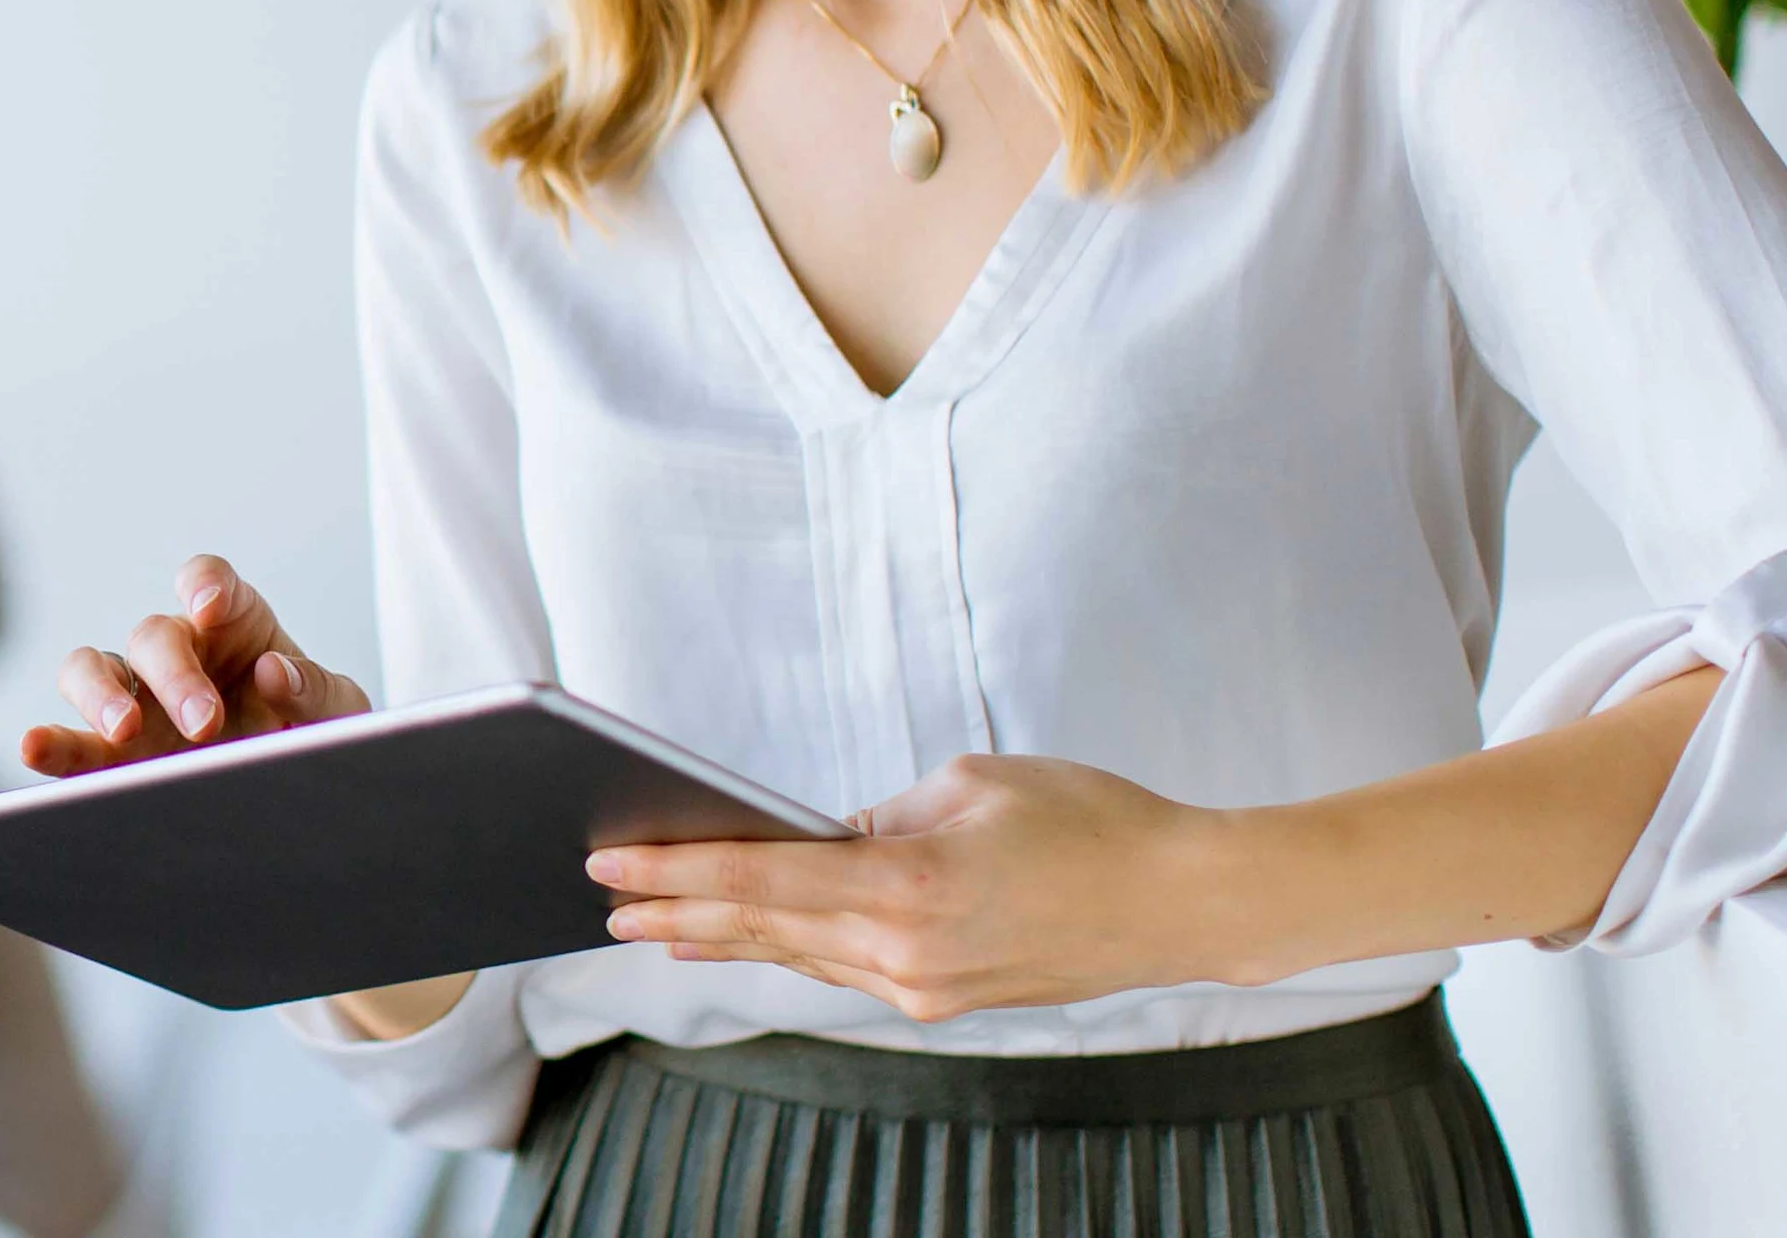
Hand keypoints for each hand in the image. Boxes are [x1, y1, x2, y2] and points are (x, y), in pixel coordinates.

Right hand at [19, 555, 368, 777]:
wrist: (297, 794)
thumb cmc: (315, 736)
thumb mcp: (339, 712)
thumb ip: (317, 689)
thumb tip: (272, 673)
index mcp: (233, 623)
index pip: (209, 580)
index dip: (205, 585)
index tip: (209, 605)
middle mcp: (177, 652)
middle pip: (154, 635)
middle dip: (175, 676)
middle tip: (206, 724)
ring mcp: (136, 700)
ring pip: (90, 668)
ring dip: (101, 695)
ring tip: (122, 730)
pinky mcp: (108, 754)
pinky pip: (69, 741)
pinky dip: (49, 742)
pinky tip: (34, 747)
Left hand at [590, 754, 1232, 1022]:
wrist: (1181, 905)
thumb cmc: (1090, 821)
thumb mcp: (973, 785)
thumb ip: (883, 816)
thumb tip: (823, 841)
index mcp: (906, 886)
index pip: (761, 877)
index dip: (677, 870)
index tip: (613, 862)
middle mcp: (905, 954)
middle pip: (765, 928)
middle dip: (677, 913)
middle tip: (605, 902)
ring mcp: (925, 988)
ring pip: (800, 955)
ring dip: (724, 939)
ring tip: (654, 927)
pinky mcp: (946, 1000)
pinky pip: (846, 969)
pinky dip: (788, 951)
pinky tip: (749, 942)